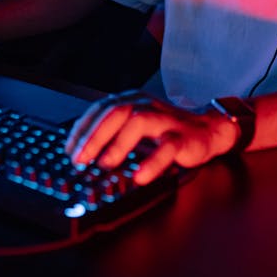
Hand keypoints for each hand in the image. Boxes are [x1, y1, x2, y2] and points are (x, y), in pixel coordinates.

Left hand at [65, 90, 238, 184]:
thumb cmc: (166, 129)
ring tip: (105, 163)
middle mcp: (147, 105)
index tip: (69, 150)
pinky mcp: (182, 138)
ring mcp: (165, 120)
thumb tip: (80, 151)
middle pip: (115, 112)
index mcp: (133, 100)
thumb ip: (113, 132)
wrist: (208, 128)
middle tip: (80, 159)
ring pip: (138, 122)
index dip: (82, 129)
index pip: (101, 108)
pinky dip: (152, 162)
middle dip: (93, 136)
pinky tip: (140, 176)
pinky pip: (167, 148)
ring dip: (118, 143)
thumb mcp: (136, 126)